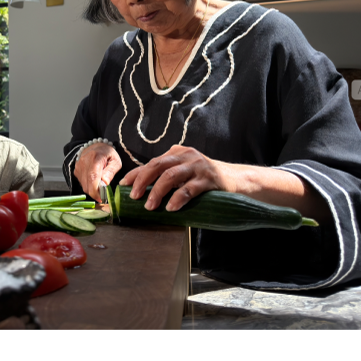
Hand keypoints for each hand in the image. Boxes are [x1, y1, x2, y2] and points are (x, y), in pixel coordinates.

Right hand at [73, 142, 121, 207]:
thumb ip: (111, 171)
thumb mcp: (115, 161)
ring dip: (92, 190)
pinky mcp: (76, 170)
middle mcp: (84, 163)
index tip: (101, 198)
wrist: (95, 145)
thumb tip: (105, 183)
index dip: (96, 192)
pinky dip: (88, 185)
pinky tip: (94, 181)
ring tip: (100, 186)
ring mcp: (78, 167)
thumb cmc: (107, 153)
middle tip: (103, 194)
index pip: (93, 178)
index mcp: (95, 159)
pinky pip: (81, 183)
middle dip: (95, 193)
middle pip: (87, 185)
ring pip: (83, 186)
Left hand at [120, 145, 239, 211]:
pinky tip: (171, 208)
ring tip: (150, 206)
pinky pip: (189, 189)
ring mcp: (198, 166)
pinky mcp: (208, 179)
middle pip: (158, 165)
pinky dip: (177, 198)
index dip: (136, 174)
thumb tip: (142, 192)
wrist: (237, 179)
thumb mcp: (185, 173)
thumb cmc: (205, 180)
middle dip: (142, 181)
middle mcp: (186, 156)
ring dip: (157, 192)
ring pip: (171, 176)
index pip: (151, 162)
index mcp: (177, 153)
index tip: (123, 186)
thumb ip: (168, 177)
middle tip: (134, 196)